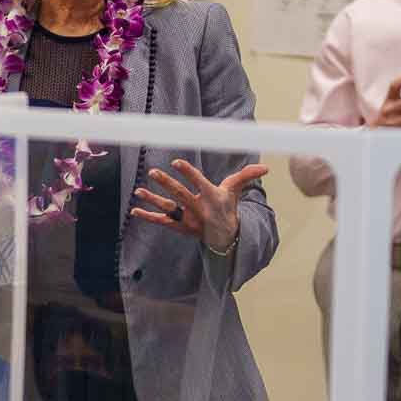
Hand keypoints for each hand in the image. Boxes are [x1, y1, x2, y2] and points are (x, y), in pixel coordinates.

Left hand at [132, 157, 269, 251]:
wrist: (225, 238)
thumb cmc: (227, 208)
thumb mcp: (235, 192)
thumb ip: (246, 176)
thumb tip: (266, 167)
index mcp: (211, 198)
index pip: (199, 183)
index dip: (188, 173)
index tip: (176, 162)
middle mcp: (198, 209)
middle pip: (180, 195)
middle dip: (167, 184)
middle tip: (154, 172)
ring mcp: (188, 219)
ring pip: (169, 209)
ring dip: (153, 201)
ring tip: (139, 192)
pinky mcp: (179, 227)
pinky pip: (161, 222)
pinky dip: (148, 217)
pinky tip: (134, 211)